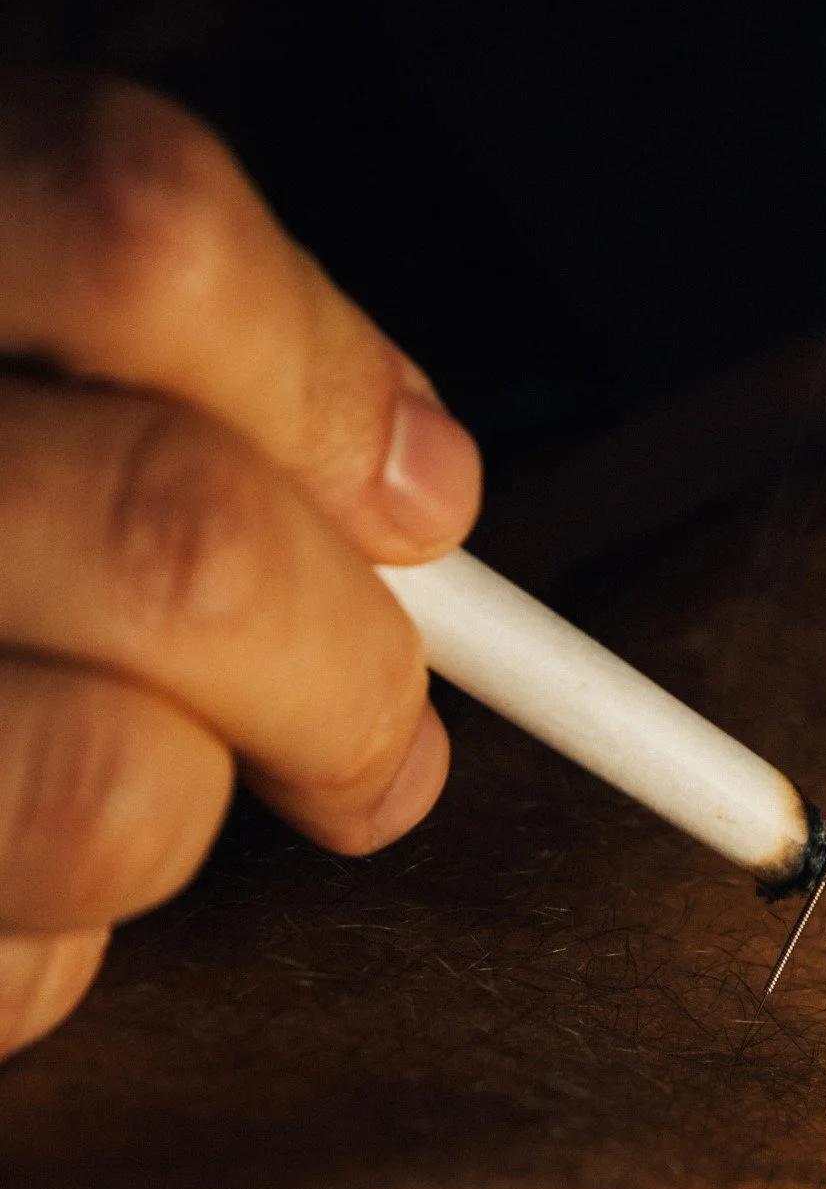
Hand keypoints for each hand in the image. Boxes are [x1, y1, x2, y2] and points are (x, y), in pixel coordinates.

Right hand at [0, 76, 481, 1058]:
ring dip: (180, 818)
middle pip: (183, 536)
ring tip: (130, 793)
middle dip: (344, 673)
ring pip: (104, 797)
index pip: (139, 231)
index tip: (424, 505)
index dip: (329, 377)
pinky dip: (34, 957)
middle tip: (370, 742)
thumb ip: (137, 372)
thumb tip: (420, 498)